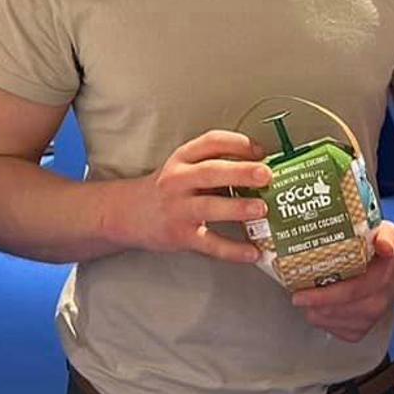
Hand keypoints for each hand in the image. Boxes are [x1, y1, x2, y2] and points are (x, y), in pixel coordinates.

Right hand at [111, 131, 272, 262]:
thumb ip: (215, 165)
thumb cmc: (167, 188)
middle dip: (241, 172)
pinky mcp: (180, 236)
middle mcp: (178, 180)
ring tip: (262, 209)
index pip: (211, 142)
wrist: (128, 213)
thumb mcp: (184, 167)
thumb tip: (261, 169)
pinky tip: (253, 251)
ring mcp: (178, 209)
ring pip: (209, 207)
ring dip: (237, 207)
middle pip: (211, 172)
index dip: (238, 143)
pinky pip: (210, 243)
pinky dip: (233, 249)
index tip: (262, 151)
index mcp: (183, 158)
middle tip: (266, 175)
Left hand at [290, 221, 393, 342]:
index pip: (350, 292)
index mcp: (382, 278)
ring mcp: (369, 319)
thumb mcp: (389, 234)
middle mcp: (377, 303)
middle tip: (294, 291)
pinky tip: (317, 307)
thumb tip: (385, 244)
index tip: (298, 294)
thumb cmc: (386, 253)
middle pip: (336, 310)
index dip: (322, 296)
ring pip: (332, 322)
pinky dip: (322, 320)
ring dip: (314, 311)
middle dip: (311, 303)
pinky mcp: (362, 330)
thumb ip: (387, 236)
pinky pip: (334, 330)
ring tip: (304, 296)